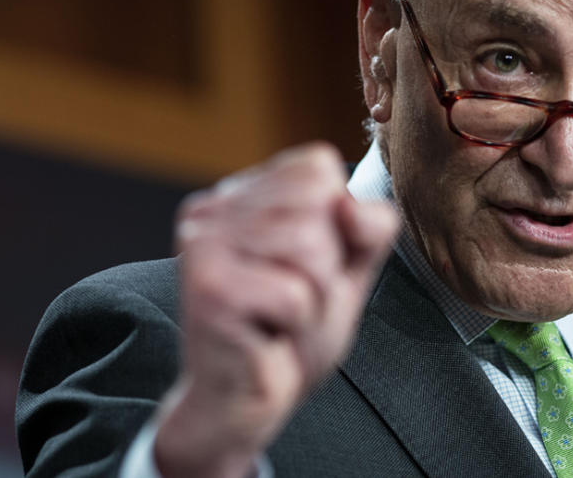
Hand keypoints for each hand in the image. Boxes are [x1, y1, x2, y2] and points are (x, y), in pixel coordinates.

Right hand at [153, 142, 398, 477]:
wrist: (243, 405)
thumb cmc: (291, 331)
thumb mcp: (348, 268)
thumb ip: (369, 227)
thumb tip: (349, 205)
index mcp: (239, 194)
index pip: (319, 167)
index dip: (336, 224)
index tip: (302, 266)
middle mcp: (211, 210)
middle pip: (319, 207)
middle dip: (326, 267)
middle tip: (292, 301)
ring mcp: (203, 247)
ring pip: (311, 248)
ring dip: (313, 298)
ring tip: (280, 318)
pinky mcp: (209, 291)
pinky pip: (296, 295)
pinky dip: (298, 325)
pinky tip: (267, 337)